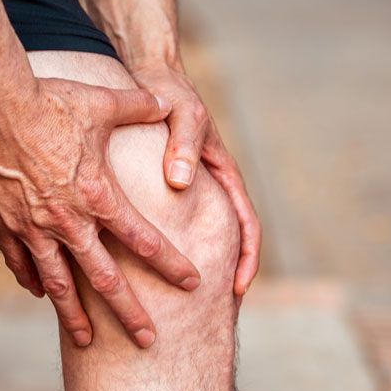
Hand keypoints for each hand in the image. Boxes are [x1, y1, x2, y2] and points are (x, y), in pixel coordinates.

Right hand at [0, 77, 201, 347]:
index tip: (192, 283)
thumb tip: (167, 100)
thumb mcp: (102, 101)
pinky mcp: (3, 223)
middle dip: (130, 312)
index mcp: (98, 195)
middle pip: (105, 278)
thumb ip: (139, 106)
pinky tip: (39, 294)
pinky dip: (32, 281)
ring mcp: (32, 226)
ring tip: (87, 341)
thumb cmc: (48, 99)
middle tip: (148, 341)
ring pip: (58, 284)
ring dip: (74, 315)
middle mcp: (67, 220)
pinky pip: (20, 262)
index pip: (144, 239)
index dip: (171, 263)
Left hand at [131, 63, 261, 295]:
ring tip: (178, 301)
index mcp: (223, 174)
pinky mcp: (164, 188)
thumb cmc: (171, 93)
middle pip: (226, 238)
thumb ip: (183, 144)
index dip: (247, 256)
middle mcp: (209, 186)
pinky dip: (164, 247)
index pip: (246, 223)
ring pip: (198, 236)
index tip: (237, 287)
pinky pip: (168, 224)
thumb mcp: (181, 114)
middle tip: (213, 312)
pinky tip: (143, 267)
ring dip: (195, 265)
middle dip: (224, 273)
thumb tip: (180, 182)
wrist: (151, 78)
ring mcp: (188, 189)